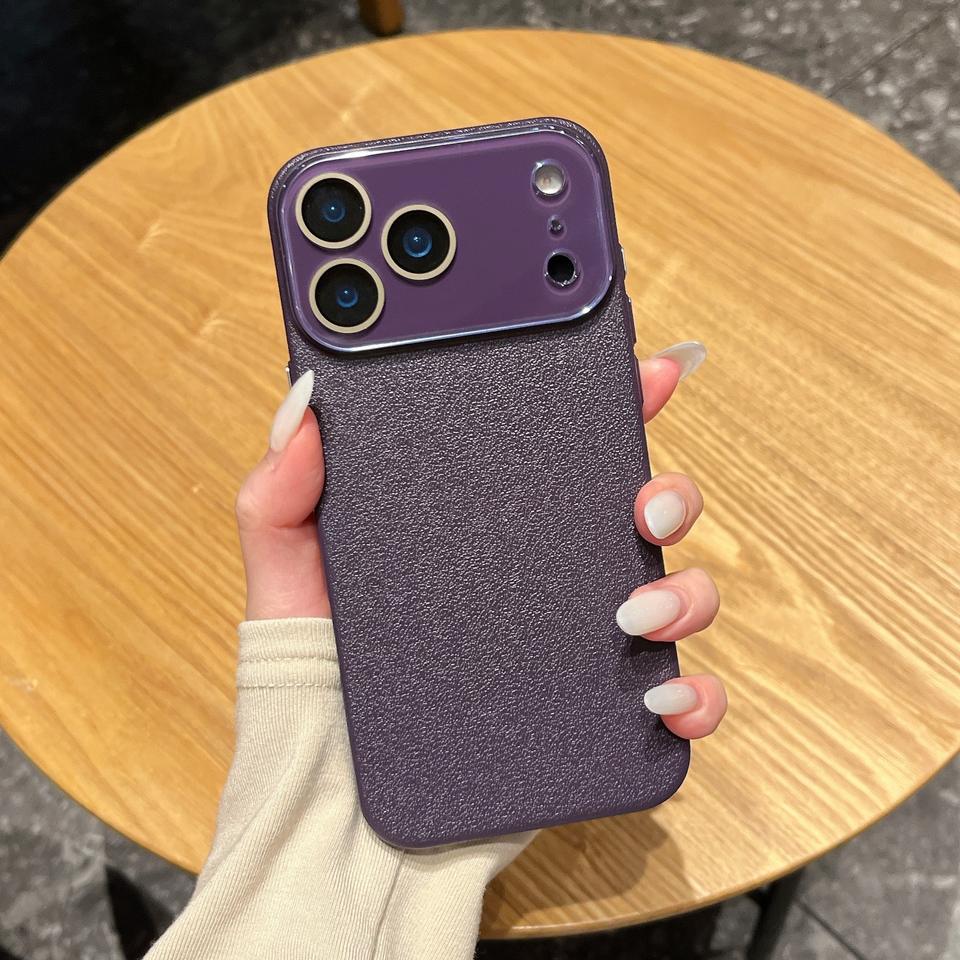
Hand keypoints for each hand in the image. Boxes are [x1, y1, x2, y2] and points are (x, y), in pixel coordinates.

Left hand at [236, 340, 725, 739]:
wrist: (338, 803)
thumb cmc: (314, 682)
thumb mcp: (289, 577)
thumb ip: (283, 493)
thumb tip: (306, 403)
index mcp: (492, 528)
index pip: (567, 451)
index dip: (618, 402)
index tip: (645, 371)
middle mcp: (548, 579)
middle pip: (645, 513)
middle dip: (671, 493)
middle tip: (642, 507)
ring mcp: (581, 647)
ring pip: (681, 595)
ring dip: (687, 593)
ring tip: (633, 616)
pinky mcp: (598, 717)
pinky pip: (678, 699)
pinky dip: (696, 694)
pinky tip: (661, 695)